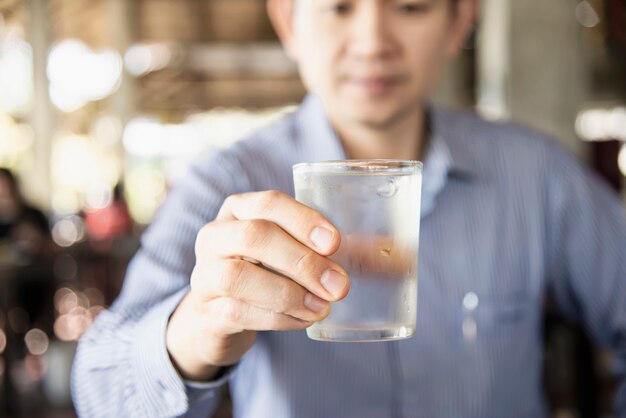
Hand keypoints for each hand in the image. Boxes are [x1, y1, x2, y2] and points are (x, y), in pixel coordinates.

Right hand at [166, 190, 349, 380]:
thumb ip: (331, 250)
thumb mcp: (288, 251)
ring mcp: (204, 274)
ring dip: (288, 294)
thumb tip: (391, 251)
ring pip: (239, 276)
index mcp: (239, 209)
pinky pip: (237, 311)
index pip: (269, 203)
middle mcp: (215, 235)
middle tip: (339, 285)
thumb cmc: (264, 272)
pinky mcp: (206, 310)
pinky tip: (303, 320)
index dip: (303, 220)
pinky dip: (277, 318)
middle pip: (254, 236)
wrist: (218, 316)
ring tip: (322, 307)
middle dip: (302, 261)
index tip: (335, 243)